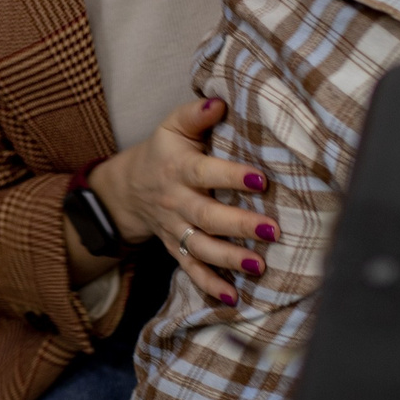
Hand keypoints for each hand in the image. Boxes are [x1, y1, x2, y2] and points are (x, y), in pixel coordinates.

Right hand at [86, 97, 270, 305]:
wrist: (127, 189)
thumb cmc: (163, 153)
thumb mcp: (171, 126)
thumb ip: (194, 114)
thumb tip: (220, 101)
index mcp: (178, 170)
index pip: (205, 174)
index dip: (232, 176)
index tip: (261, 180)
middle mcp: (177, 203)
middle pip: (206, 217)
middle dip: (239, 225)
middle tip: (272, 230)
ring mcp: (175, 230)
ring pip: (201, 248)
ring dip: (229, 259)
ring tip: (259, 265)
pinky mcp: (176, 249)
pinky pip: (191, 271)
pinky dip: (211, 286)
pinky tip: (235, 298)